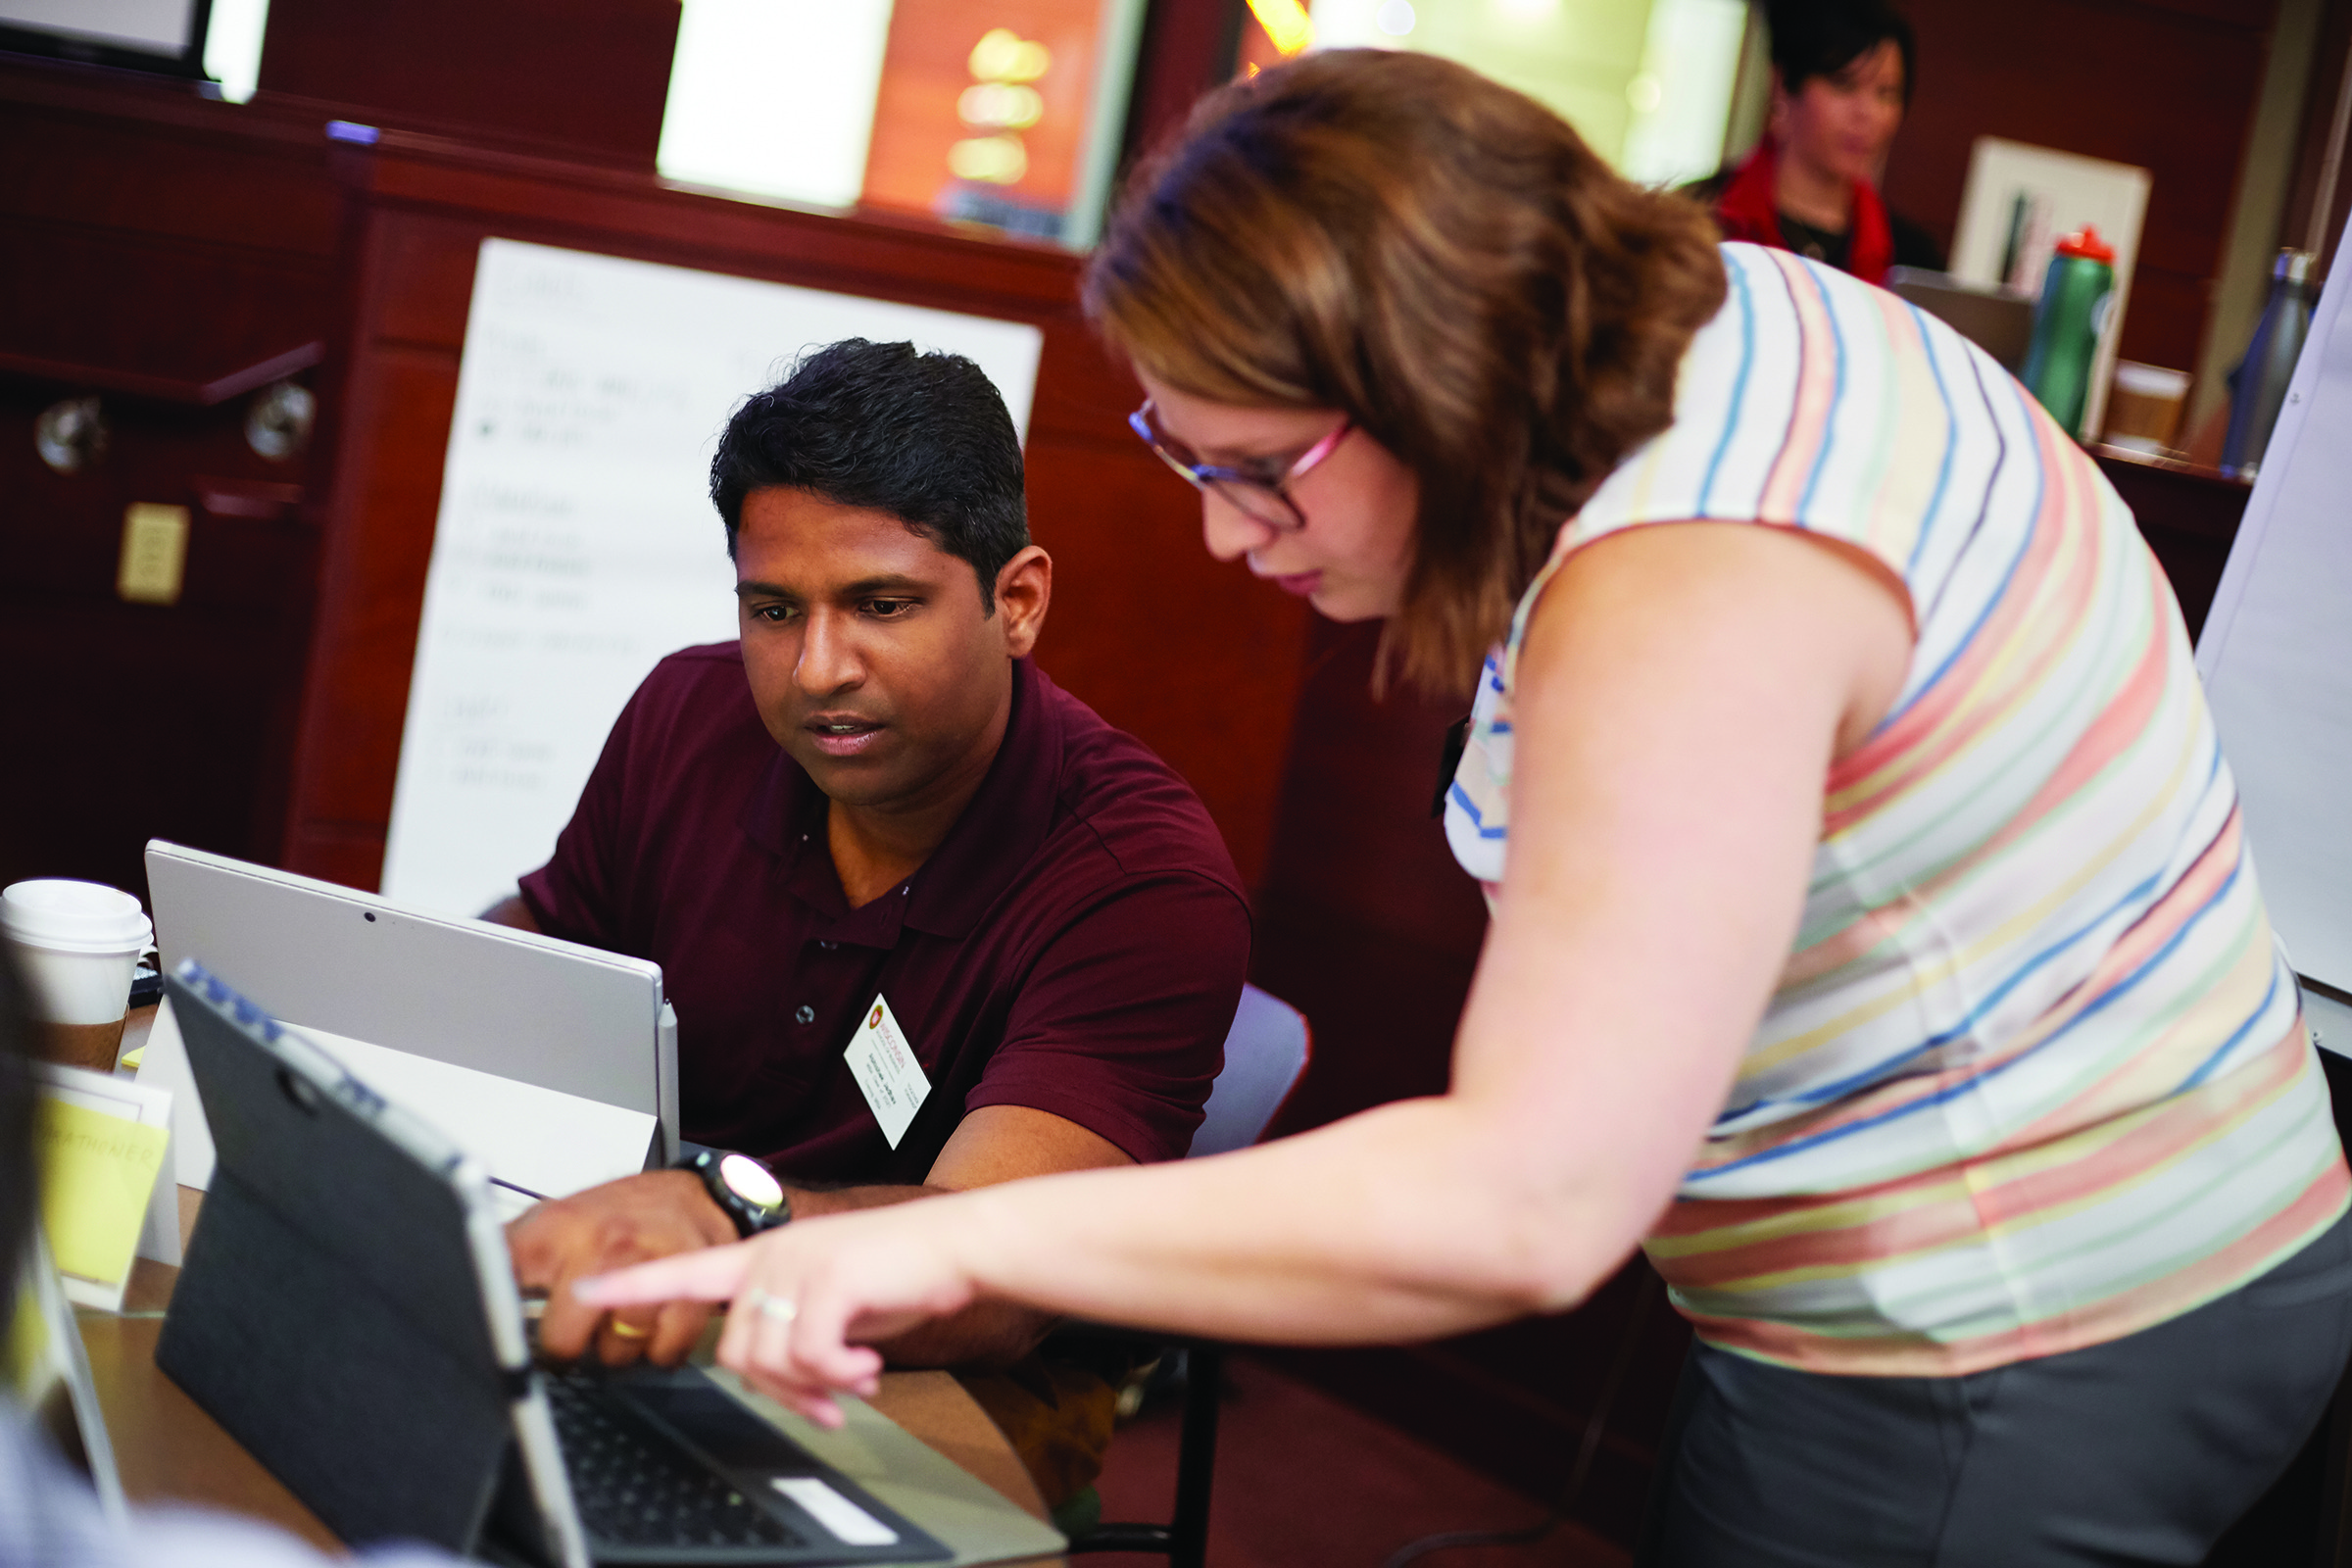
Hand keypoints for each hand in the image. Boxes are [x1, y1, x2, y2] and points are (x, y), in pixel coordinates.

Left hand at [507, 1170, 740, 1366]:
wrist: (694, 1197)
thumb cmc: (621, 1214)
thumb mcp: (554, 1218)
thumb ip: (510, 1251)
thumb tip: (461, 1285)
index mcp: (559, 1229)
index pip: (504, 1283)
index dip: (497, 1323)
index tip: (499, 1341)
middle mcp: (605, 1246)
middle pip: (564, 1339)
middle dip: (568, 1348)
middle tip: (574, 1335)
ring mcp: (651, 1269)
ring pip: (616, 1351)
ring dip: (616, 1350)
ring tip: (617, 1325)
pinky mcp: (691, 1290)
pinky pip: (663, 1350)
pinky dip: (658, 1351)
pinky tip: (652, 1328)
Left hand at [574, 1202, 982, 1426]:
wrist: (960, 1245)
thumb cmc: (903, 1273)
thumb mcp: (835, 1304)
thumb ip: (795, 1330)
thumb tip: (783, 1382)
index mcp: (765, 1256)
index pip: (680, 1270)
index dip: (629, 1284)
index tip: (584, 1288)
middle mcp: (770, 1253)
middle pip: (734, 1350)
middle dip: (783, 1390)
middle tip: (829, 1403)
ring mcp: (795, 1262)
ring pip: (766, 1358)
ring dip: (813, 1386)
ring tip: (855, 1381)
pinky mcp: (826, 1278)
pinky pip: (807, 1355)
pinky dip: (838, 1375)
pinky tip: (866, 1369)